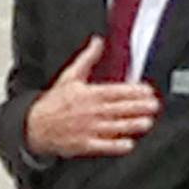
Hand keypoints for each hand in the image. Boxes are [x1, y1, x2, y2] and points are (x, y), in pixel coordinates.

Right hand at [25, 36, 161, 158]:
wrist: (34, 125)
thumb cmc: (54, 102)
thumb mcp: (70, 76)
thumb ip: (87, 58)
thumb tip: (98, 41)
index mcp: (89, 94)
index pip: (116, 92)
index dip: (133, 91)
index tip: (147, 91)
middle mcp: (91, 112)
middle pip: (119, 109)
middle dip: (138, 107)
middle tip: (154, 106)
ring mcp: (88, 129)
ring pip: (114, 127)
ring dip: (132, 125)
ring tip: (147, 122)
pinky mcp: (84, 145)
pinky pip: (103, 146)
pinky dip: (116, 145)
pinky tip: (129, 144)